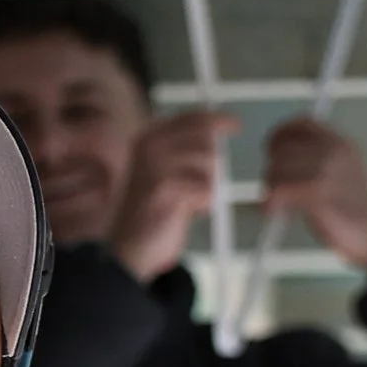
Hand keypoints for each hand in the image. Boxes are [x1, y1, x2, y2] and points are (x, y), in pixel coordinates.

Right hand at [108, 107, 229, 285]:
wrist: (131, 248)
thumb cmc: (154, 212)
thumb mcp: (166, 171)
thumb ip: (186, 151)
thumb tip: (217, 133)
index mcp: (150, 138)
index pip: (193, 118)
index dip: (218, 119)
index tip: (235, 125)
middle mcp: (150, 146)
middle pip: (206, 140)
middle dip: (211, 166)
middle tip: (195, 189)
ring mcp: (156, 165)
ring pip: (209, 165)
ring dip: (207, 188)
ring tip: (188, 203)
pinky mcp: (165, 188)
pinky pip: (206, 189)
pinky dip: (203, 204)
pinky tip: (186, 213)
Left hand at [260, 116, 366, 272]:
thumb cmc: (352, 210)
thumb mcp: (339, 172)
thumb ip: (314, 159)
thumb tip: (277, 156)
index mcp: (340, 144)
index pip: (303, 123)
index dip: (281, 133)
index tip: (272, 147)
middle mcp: (333, 152)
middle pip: (282, 148)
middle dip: (272, 169)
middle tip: (273, 188)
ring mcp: (326, 171)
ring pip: (276, 170)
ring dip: (269, 189)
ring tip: (275, 204)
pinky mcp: (317, 193)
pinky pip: (279, 190)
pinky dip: (270, 202)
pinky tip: (273, 211)